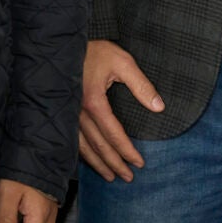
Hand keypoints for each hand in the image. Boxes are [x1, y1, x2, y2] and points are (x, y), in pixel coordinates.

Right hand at [78, 39, 163, 181]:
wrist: (63, 45)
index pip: (114, 135)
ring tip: (110, 177)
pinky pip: (73, 140)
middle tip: (127, 177)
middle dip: (114, 164)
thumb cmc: (95, 51)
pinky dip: (82, 154)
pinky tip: (89, 160)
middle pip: (99, 146)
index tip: (139, 163)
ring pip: (83, 147)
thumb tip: (159, 107)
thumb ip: (141, 85)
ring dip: (98, 164)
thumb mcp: (122, 62)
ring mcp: (69, 115)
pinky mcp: (64, 113)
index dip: (127, 151)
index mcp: (95, 102)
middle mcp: (79, 113)